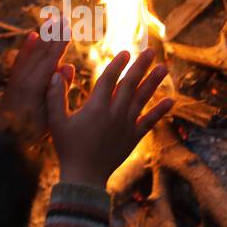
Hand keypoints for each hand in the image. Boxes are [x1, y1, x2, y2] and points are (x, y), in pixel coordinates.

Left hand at [0, 31, 74, 146]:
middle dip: (54, 35)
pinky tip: (32, 36)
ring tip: (52, 22)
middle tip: (64, 19)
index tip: (69, 28)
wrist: (6, 139)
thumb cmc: (32, 131)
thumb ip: (58, 89)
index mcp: (35, 85)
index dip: (60, 43)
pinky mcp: (14, 81)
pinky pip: (22, 59)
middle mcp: (24, 77)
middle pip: (42, 52)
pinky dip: (28, 47)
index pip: (51, 59)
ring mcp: (17, 78)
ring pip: (32, 53)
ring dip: (43, 37)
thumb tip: (67, 66)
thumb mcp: (51, 114)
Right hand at [46, 49, 173, 187]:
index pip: (109, 78)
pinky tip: (171, 101)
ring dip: (154, 82)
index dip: (117, 64)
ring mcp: (127, 125)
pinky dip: (160, 111)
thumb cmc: (67, 148)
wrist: (84, 176)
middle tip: (151, 51)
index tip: (125, 52)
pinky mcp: (133, 137)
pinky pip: (149, 121)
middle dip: (141, 65)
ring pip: (142, 99)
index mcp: (96, 107)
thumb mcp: (56, 121)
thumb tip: (56, 73)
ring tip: (165, 68)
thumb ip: (55, 96)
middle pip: (130, 83)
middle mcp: (115, 113)